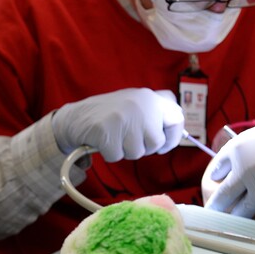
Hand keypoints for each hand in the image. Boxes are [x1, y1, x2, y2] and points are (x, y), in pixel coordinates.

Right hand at [51, 88, 184, 161]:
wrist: (76, 117)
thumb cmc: (109, 115)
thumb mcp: (135, 104)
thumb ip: (156, 113)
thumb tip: (178, 132)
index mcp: (149, 97)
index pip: (177, 117)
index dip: (172, 137)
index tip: (163, 145)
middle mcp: (140, 104)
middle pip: (156, 142)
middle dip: (143, 147)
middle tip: (127, 138)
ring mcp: (123, 117)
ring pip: (137, 152)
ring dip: (124, 151)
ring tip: (113, 137)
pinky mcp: (107, 131)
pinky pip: (117, 156)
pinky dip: (109, 154)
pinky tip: (102, 142)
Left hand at [205, 109, 254, 217]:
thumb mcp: (253, 137)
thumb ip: (235, 155)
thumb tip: (216, 175)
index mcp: (236, 151)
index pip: (216, 173)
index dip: (211, 185)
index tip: (208, 197)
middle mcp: (246, 169)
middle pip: (225, 195)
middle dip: (216, 208)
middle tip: (210, 216)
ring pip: (246, 207)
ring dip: (237, 216)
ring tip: (233, 221)